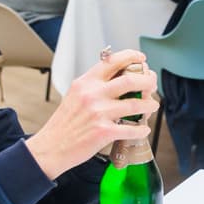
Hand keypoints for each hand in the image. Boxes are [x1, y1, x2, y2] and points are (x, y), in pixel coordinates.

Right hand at [25, 48, 157, 178]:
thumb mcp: (75, 95)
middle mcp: (92, 94)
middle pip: (130, 80)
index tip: (141, 59)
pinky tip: (143, 129)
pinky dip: (142, 129)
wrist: (51, 147)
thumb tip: (117, 79)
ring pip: (135, 104)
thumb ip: (93, 86)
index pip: (112, 61)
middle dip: (148, 81)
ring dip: (150, 105)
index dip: (131, 56)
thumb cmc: (64, 123)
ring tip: (152, 106)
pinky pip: (131, 128)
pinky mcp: (103, 132)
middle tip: (152, 84)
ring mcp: (98, 113)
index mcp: (86, 83)